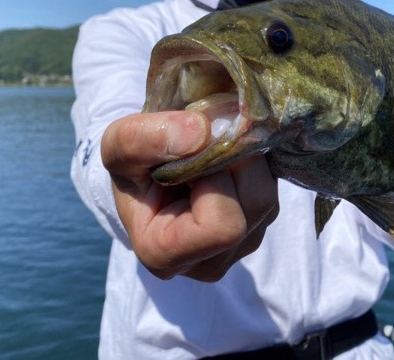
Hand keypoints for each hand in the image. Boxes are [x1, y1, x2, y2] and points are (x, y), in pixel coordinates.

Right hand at [102, 111, 278, 281]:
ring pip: (269, 196)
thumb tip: (201, 132)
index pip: (221, 226)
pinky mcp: (261, 224)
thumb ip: (143, 139)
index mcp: (165, 256)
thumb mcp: (119, 144)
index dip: (215, 178)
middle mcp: (209, 262)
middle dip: (236, 162)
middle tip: (208, 142)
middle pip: (256, 206)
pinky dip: (255, 164)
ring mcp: (240, 246)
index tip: (191, 154)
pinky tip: (227, 159)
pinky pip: (273, 189)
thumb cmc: (134, 162)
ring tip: (214, 150)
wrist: (150, 166)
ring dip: (247, 160)